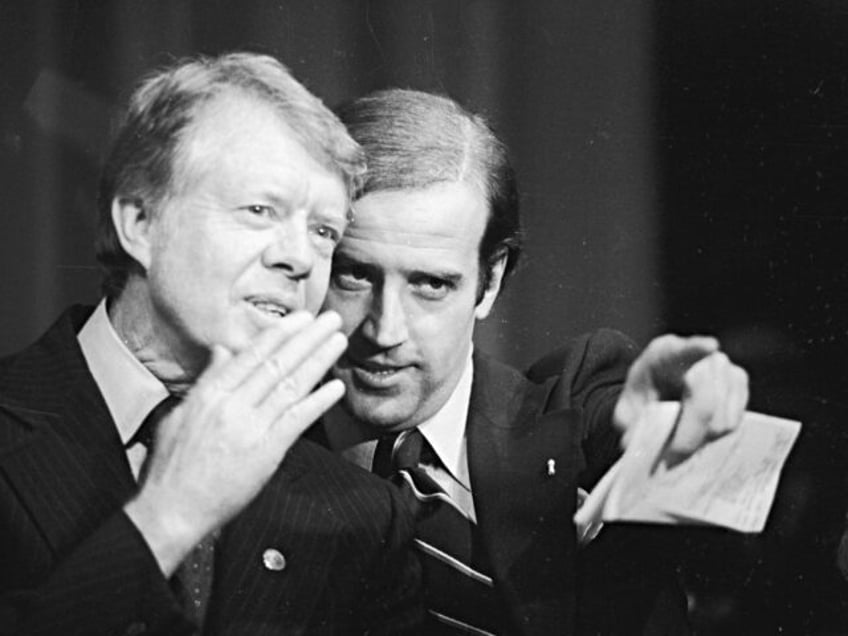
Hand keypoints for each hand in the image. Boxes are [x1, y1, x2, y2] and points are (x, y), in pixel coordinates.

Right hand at [125, 310, 346, 574]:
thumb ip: (207, 380)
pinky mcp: (265, 453)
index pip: (252, 355)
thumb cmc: (172, 467)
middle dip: (307, 338)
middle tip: (330, 319)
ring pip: (290, 385)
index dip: (281, 334)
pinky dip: (318, 401)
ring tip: (337, 341)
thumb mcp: (180, 414)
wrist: (170, 510)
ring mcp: (250, 428)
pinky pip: (297, 420)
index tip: (302, 318)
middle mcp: (232, 405)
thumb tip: (222, 350)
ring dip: (318, 360)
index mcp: (210, 393)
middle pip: (277, 363)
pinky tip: (336, 387)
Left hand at [613, 334, 748, 464]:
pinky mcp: (739, 384)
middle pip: (705, 402)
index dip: (697, 347)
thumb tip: (631, 443)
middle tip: (671, 457)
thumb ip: (627, 425)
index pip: (684, 349)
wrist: (660, 390)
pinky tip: (698, 434)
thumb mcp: (626, 412)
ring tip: (680, 443)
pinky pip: (733, 421)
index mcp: (665, 353)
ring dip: (701, 438)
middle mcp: (702, 356)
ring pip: (722, 418)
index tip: (709, 346)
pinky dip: (715, 435)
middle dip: (688, 436)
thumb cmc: (644, 399)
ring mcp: (725, 368)